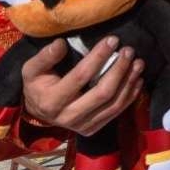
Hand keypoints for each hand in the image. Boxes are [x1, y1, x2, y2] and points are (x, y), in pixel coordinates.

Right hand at [19, 38, 143, 136]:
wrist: (39, 112)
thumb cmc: (38, 85)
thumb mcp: (32, 69)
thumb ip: (45, 57)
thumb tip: (61, 44)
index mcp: (51, 101)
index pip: (80, 76)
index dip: (98, 57)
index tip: (112, 40)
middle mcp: (68, 116)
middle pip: (102, 93)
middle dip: (119, 70)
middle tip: (129, 51)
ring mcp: (83, 126)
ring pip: (113, 104)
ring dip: (129, 82)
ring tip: (138, 62)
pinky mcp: (93, 129)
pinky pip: (116, 112)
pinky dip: (130, 95)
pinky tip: (137, 79)